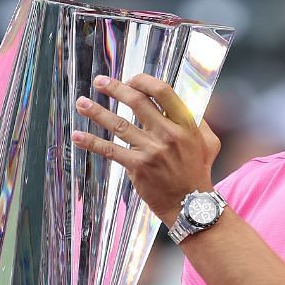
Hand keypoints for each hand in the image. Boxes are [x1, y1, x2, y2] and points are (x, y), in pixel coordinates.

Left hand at [70, 75, 220, 222]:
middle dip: (115, 89)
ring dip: (97, 112)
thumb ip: (197, 120)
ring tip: (81, 103)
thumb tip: (186, 101)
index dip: (143, 81)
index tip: (130, 79)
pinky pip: (110, 150)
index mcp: (185, 124)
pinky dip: (92, 142)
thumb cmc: (198, 172)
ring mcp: (151, 151)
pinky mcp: (137, 167)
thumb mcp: (208, 142)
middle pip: (137, 102)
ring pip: (119, 124)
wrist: (190, 205)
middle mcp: (168, 134)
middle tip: (100, 81)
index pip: (163, 92)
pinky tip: (77, 136)